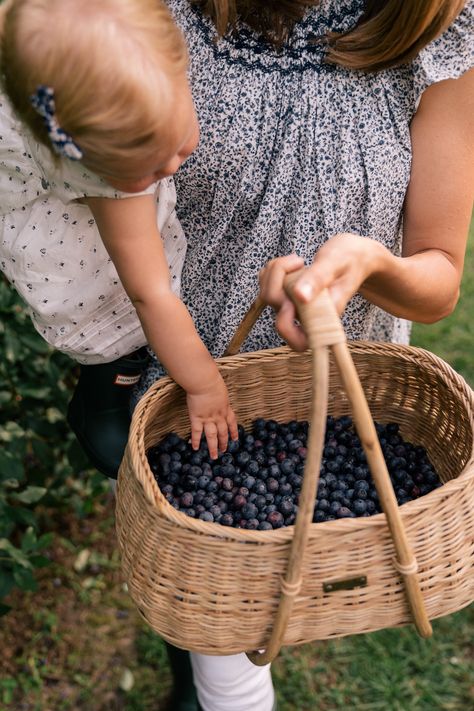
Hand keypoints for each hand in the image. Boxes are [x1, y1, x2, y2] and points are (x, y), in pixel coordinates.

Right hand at [186, 371, 238, 458]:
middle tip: (225, 451)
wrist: (204, 382)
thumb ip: (220, 396)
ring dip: (213, 447)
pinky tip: (195, 448)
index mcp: (225, 408)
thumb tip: (218, 394)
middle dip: (224, 442)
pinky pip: (197, 432)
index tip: (235, 439)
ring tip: (214, 457)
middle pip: (223, 432)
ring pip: (212, 436)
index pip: (232, 422)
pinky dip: (196, 441)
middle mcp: (219, 416)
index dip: (234, 431)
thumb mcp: (221, 389)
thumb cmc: (212, 380)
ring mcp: (208, 418)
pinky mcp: (197, 418)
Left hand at [259, 236, 383, 349]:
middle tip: (299, 261)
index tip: (295, 291)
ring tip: (298, 260)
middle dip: (277, 279)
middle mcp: (307, 317)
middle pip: (275, 310)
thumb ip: (318, 279)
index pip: (297, 342)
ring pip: (267, 296)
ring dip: (275, 272)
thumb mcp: (336, 263)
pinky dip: (273, 270)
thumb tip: (300, 297)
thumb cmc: (350, 260)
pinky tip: (292, 263)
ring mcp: (295, 308)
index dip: (286, 321)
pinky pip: (266, 286)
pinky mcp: (286, 295)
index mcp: (324, 319)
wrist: (356, 257)